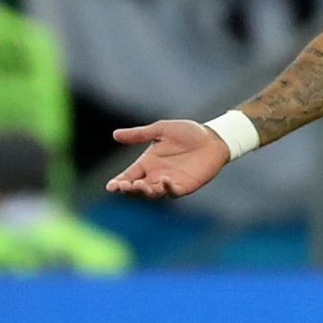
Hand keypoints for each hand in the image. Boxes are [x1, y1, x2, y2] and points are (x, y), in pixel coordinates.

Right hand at [106, 119, 228, 198]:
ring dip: (145, 191)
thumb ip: (140, 134)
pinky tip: (165, 181)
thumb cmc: (187, 133)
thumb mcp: (161, 130)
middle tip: (124, 186)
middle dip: (129, 189)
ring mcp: (169, 182)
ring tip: (139, 185)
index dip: (118, 183)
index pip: (128, 175)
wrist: (211, 138)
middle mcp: (156, 175)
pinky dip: (168, 189)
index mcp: (147, 163)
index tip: (111, 187)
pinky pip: (173, 192)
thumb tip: (115, 134)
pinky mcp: (184, 186)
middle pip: (137, 188)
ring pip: (153, 193)